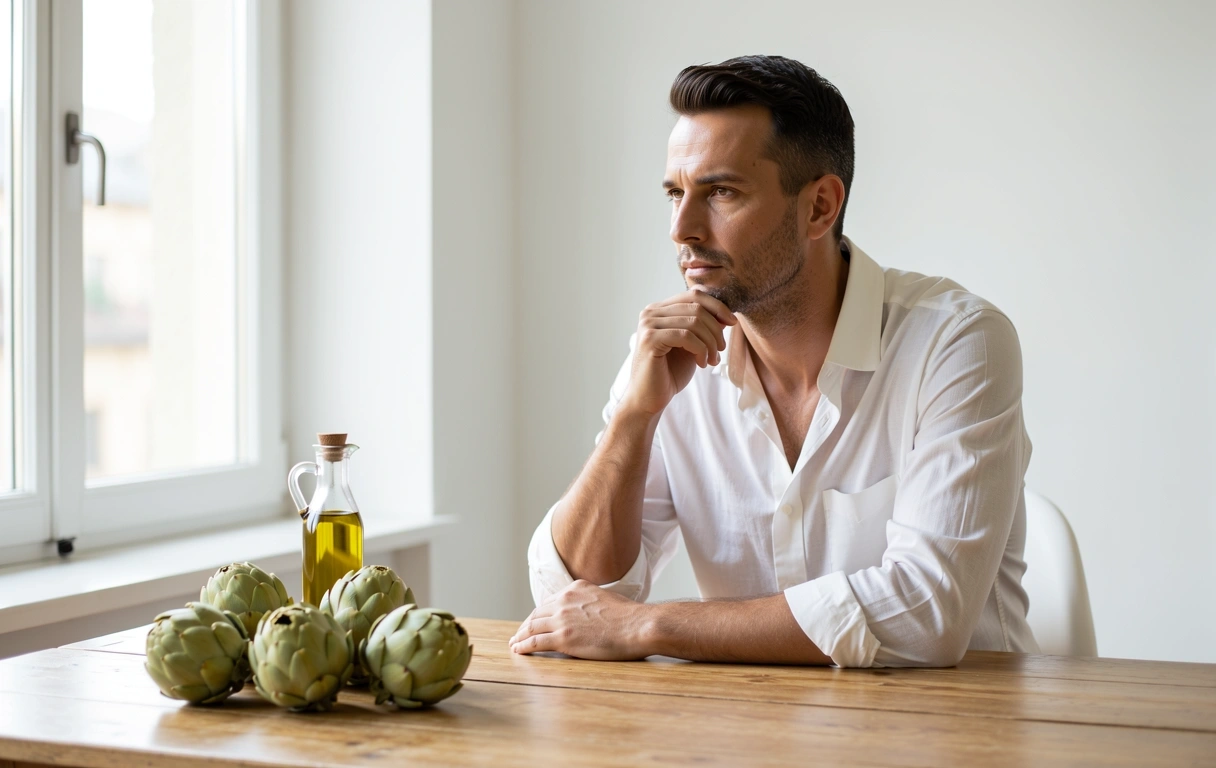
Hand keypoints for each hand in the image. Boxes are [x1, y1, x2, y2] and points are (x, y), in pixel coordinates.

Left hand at [509, 580, 655, 659]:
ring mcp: (563, 618)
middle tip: (519, 634)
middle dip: (526, 624)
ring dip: (521, 636)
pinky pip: (536, 642)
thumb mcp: (606, 598)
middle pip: (537, 613)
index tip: (534, 622)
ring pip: (532, 627)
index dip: (539, 614)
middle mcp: (565, 600)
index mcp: (576, 588)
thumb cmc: (631, 617)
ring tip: (515, 644)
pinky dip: (524, 646)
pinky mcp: (563, 637)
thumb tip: (589, 615)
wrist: (639, 625)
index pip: (550, 602)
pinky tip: (518, 650)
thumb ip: (591, 603)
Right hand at [621, 290, 735, 415]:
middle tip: (720, 350)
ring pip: (694, 322)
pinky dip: (700, 350)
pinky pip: (686, 336)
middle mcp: (650, 313)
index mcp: (659, 310)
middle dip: (715, 329)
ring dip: (710, 342)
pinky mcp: (649, 339)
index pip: (693, 295)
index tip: (732, 322)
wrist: (650, 399)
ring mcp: (648, 325)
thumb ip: (703, 327)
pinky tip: (702, 363)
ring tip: (711, 360)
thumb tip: (725, 314)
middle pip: (696, 307)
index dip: (717, 306)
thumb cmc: (670, 373)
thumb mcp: (692, 345)